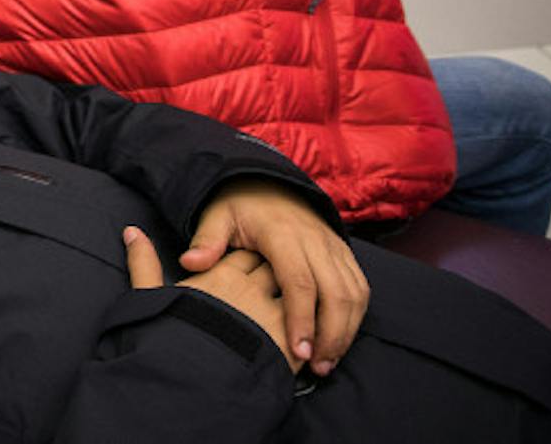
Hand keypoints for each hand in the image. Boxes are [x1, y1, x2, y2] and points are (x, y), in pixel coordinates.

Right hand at [124, 228, 297, 371]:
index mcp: (221, 275)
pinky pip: (310, 331)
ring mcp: (274, 318)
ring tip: (292, 318)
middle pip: (276, 270)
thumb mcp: (150, 296)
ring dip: (298, 305)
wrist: (190, 380)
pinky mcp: (290, 346)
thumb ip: (144, 262)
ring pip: (298, 299)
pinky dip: (309, 332)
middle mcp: (252, 291)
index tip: (249, 266)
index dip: (249, 259)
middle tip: (276, 288)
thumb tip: (131, 231)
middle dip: (279, 276)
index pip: (245, 255)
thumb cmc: (168, 337)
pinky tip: (302, 341)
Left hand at [184, 179, 366, 374]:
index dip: (301, 319)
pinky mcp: (344, 253)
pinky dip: (355, 317)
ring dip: (345, 330)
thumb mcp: (216, 216)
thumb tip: (190, 263)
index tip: (297, 352)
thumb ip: (206, 240)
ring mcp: (333, 246)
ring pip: (353, 293)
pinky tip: (338, 340)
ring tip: (326, 361)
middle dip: (330, 334)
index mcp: (282, 234)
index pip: (299, 282)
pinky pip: (359, 287)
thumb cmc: (238, 206)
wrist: (268, 183)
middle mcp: (314, 240)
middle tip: (315, 366)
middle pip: (335, 293)